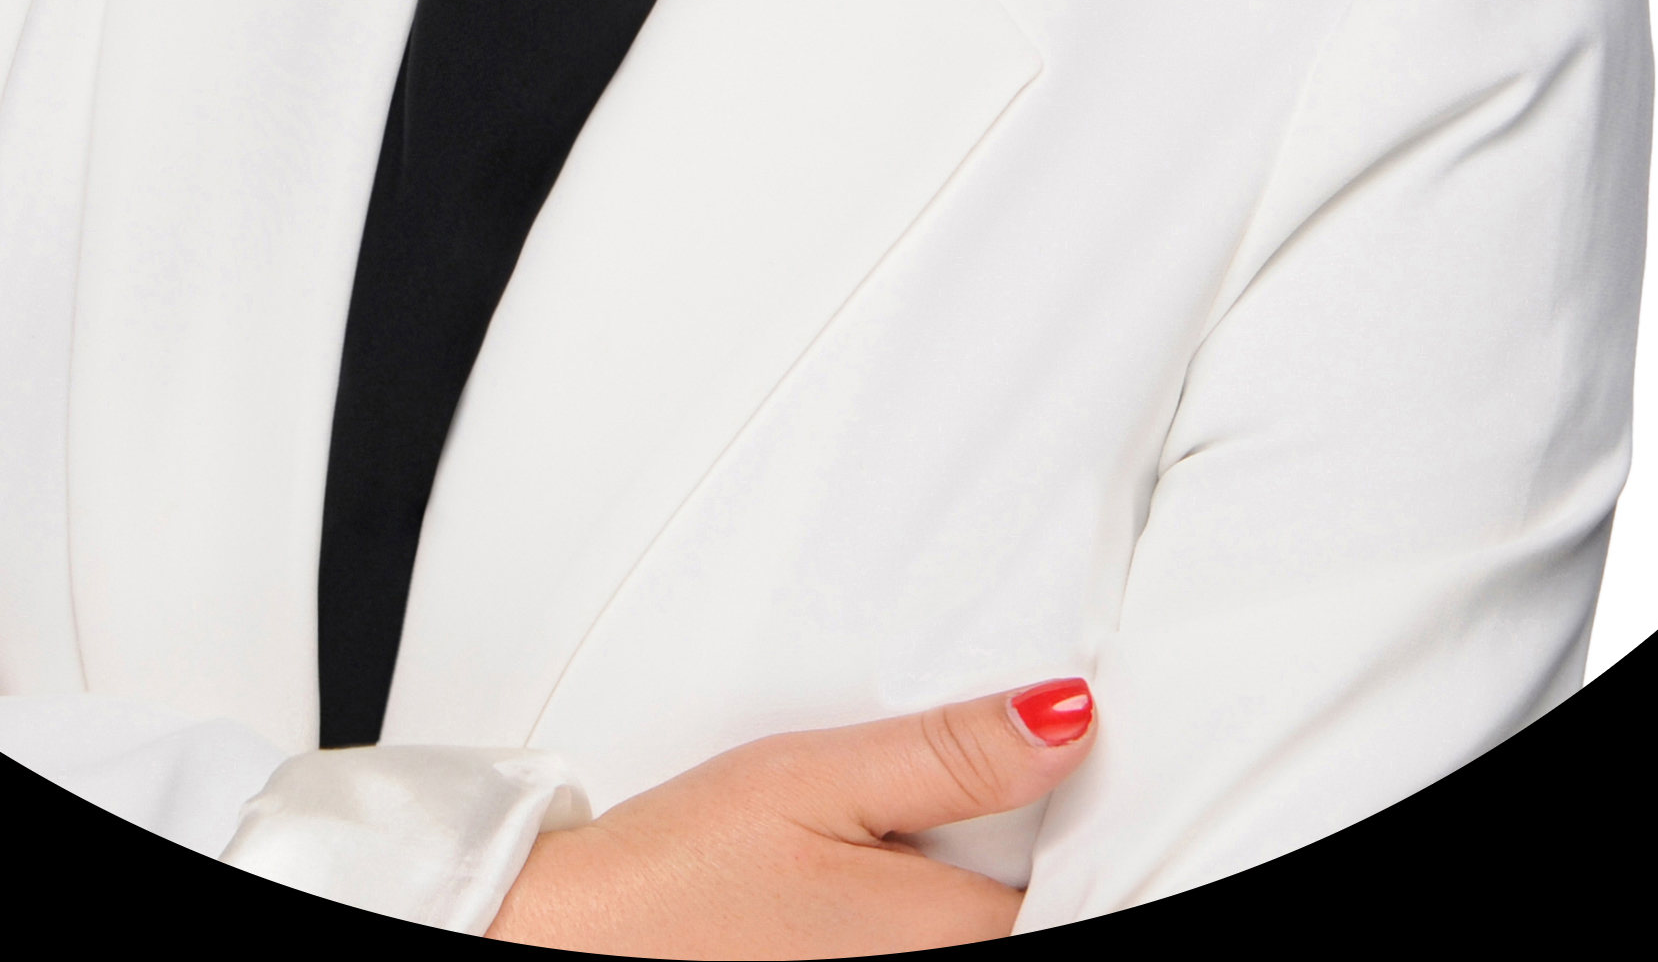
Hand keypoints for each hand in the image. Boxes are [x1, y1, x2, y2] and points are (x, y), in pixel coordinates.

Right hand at [486, 678, 1095, 955]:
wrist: (573, 952)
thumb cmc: (681, 873)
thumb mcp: (817, 777)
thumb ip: (951, 755)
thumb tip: (1069, 719)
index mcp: (952, 939)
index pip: (1080, 889)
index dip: (1084, 821)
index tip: (1070, 761)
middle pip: (1033, 918)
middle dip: (1036, 863)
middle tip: (1004, 783)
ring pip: (986, 935)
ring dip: (984, 892)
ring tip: (918, 838)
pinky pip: (929, 953)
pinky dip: (933, 918)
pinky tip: (890, 887)